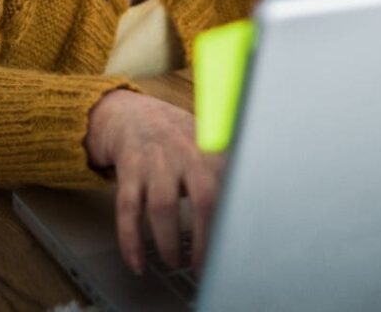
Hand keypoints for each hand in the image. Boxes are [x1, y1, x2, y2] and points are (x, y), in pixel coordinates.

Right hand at [86, 90, 224, 274]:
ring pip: (163, 208)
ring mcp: (155, 161)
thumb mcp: (207, 144)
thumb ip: (226, 171)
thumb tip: (252, 209)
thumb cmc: (177, 138)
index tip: (232, 250)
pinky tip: (137, 262)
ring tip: (174, 262)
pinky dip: (131, 241)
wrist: (132, 113)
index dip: (232, 223)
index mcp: (212, 151)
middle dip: (204, 239)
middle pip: (203, 199)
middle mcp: (186, 153)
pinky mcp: (128, 170)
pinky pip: (127, 210)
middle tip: (203, 267)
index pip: (231, 190)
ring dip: (168, 243)